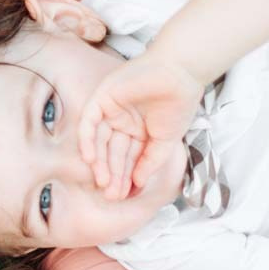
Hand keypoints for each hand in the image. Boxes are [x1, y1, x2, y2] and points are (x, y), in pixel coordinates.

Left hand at [78, 54, 201, 199]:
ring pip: (100, 141)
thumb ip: (150, 161)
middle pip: (111, 153)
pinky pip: (89, 123)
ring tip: (103, 183)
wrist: (180, 73)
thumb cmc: (177, 104)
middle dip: (112, 174)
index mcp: (137, 131)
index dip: (125, 178)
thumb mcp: (166, 140)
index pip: (127, 159)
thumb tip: (138, 183)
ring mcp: (110, 111)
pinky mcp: (102, 99)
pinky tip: (91, 159)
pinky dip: (88, 141)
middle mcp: (121, 123)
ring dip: (100, 163)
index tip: (124, 196)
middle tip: (112, 194)